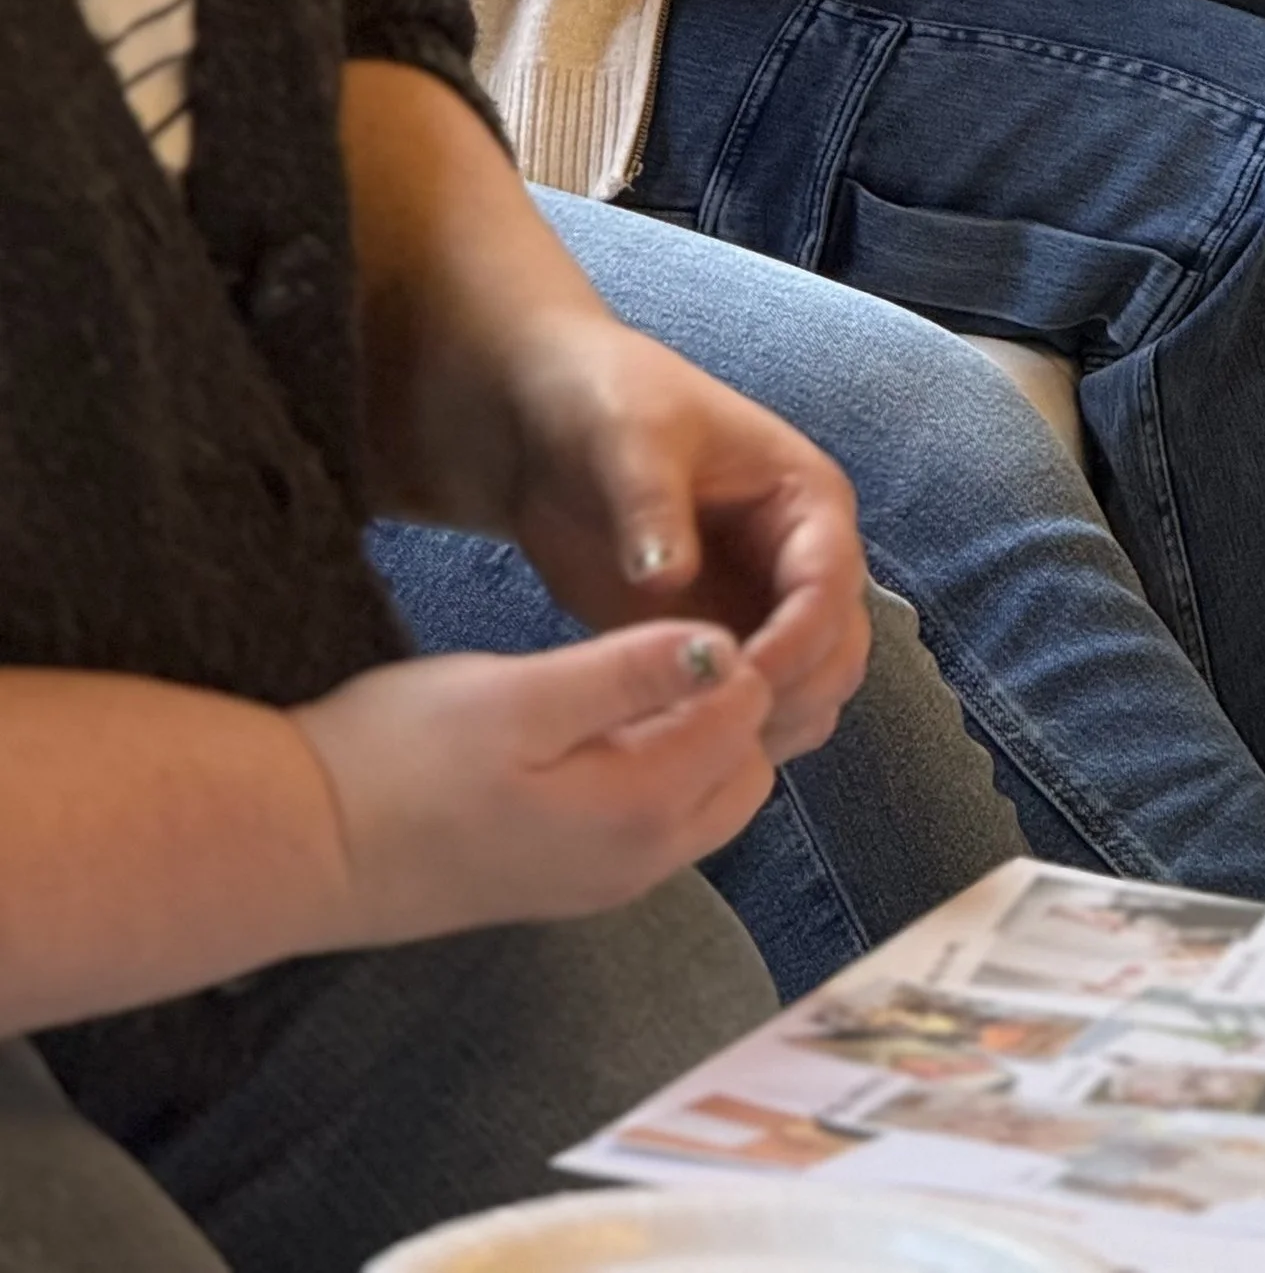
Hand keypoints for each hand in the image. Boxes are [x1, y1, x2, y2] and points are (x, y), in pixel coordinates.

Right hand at [293, 626, 777, 942]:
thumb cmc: (401, 763)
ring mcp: (607, 880)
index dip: (737, 651)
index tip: (696, 597)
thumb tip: (727, 647)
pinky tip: (605, 719)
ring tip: (640, 667)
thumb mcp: (518, 695)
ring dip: (697, 737)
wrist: (303, 850)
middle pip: (744, 769)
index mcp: (642, 810)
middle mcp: (642, 862)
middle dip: (733, 703)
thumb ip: (629, 674)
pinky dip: (659, 768)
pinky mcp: (569, 881)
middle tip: (675, 633)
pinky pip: (656, 821)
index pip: (747, 719)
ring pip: (704, 799)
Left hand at [488, 312, 872, 764]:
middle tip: (711, 730)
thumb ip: (651, 502)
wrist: (543, 425)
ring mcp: (763, 608)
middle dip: (790, 695)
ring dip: (767, 727)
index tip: (732, 682)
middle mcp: (801, 561)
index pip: (832, 584)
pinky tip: (666, 748)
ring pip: (807, 694)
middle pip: (838, 653)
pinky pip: (748, 709)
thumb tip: (667, 579)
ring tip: (687, 745)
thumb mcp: (629, 435)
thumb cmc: (603, 404)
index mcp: (805, 500)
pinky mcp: (716, 645)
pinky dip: (725, 738)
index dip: (796, 640)